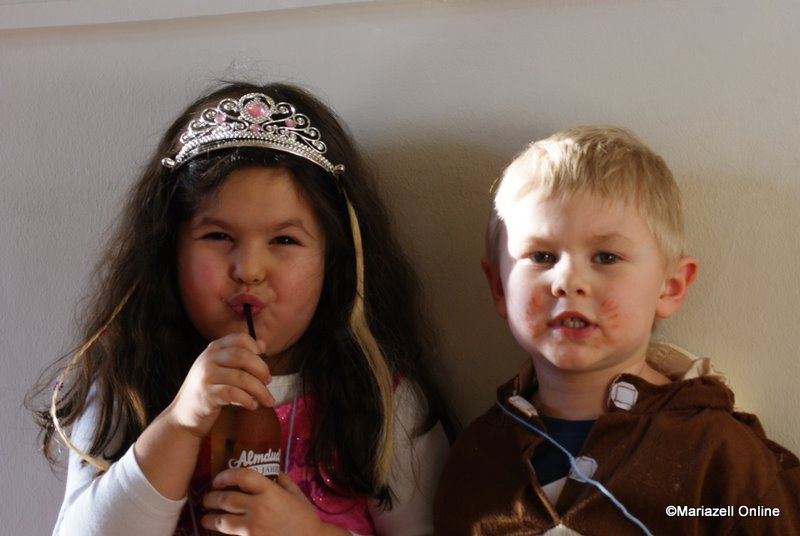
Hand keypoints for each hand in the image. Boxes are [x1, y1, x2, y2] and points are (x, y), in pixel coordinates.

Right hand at [165, 333, 273, 438]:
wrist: (184, 416)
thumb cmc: (209, 390)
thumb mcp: (222, 369)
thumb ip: (241, 356)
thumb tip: (263, 344)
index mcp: (214, 349)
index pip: (241, 338)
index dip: (257, 349)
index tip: (264, 364)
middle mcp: (208, 358)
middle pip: (243, 356)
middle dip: (262, 370)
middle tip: (268, 382)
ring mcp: (205, 376)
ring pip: (242, 377)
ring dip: (260, 390)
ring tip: (267, 400)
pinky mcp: (206, 395)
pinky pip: (233, 394)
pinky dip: (247, 400)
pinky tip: (252, 406)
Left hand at [201, 470, 347, 535]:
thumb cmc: (304, 517)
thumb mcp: (295, 493)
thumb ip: (281, 479)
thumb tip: (268, 468)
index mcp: (270, 492)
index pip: (242, 476)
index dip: (226, 475)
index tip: (218, 479)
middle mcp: (259, 508)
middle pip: (226, 499)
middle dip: (211, 498)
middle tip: (207, 499)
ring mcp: (252, 529)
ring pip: (221, 522)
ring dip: (210, 519)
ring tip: (207, 518)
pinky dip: (221, 534)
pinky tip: (219, 533)